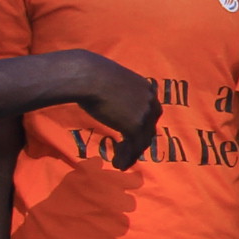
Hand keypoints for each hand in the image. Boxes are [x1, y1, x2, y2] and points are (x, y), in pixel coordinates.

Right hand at [67, 53, 164, 167]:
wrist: (88, 76)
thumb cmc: (91, 74)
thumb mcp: (111, 82)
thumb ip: (117, 92)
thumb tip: (107, 98)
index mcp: (145, 88)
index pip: (148, 112)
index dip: (141, 126)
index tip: (129, 136)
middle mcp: (150, 100)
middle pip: (148, 127)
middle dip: (137, 142)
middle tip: (125, 151)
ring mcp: (144, 114)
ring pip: (142, 140)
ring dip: (131, 153)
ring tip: (120, 163)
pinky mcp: (135, 126)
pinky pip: (134, 147)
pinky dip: (126, 158)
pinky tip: (117, 164)